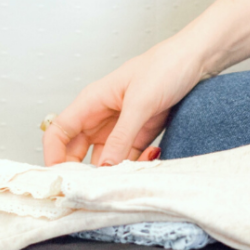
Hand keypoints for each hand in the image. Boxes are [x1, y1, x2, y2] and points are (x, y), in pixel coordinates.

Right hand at [42, 37, 205, 165]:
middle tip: (96, 188)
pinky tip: (151, 157)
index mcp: (91, 101)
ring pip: (105, 159)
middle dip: (84, 171)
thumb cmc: (165, 66)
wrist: (196, 60)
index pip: (58, 132)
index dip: (53, 156)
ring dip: (116, 170)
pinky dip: (136, 164)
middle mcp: (101, 116)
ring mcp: (120, 127)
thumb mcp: (141, 102)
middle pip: (77, 151)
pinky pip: (128, 158)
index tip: (60, 179)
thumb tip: (104, 166)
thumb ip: (122, 136)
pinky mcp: (139, 134)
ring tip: (131, 174)